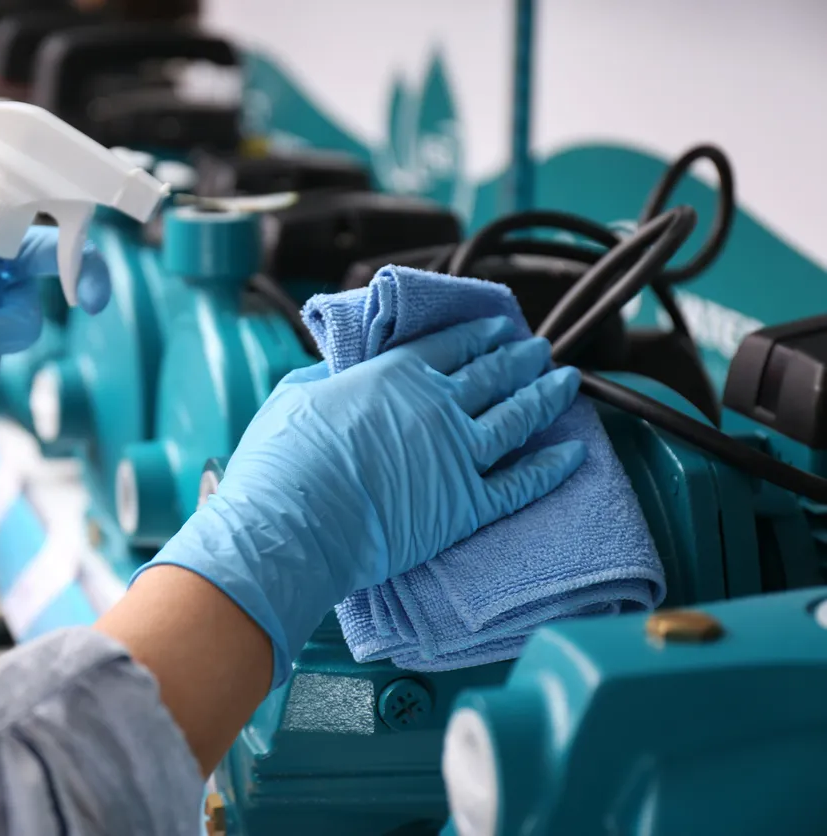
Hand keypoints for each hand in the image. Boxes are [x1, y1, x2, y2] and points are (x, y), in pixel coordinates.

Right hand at [136, 316, 586, 687]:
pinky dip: (551, 469)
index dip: (479, 333)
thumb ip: (328, 379)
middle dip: (522, 358)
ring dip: (547, 397)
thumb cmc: (281, 461)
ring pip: (518, 418)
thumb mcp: (296, 395)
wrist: (293, 527)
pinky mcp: (466, 507)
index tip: (500, 327)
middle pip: (494, 374)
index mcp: (396, 374)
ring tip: (567, 383)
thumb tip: (337, 375)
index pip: (451, 344)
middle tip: (541, 350)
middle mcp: (438, 406)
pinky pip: (521, 484)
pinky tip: (574, 455)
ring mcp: (459, 456)